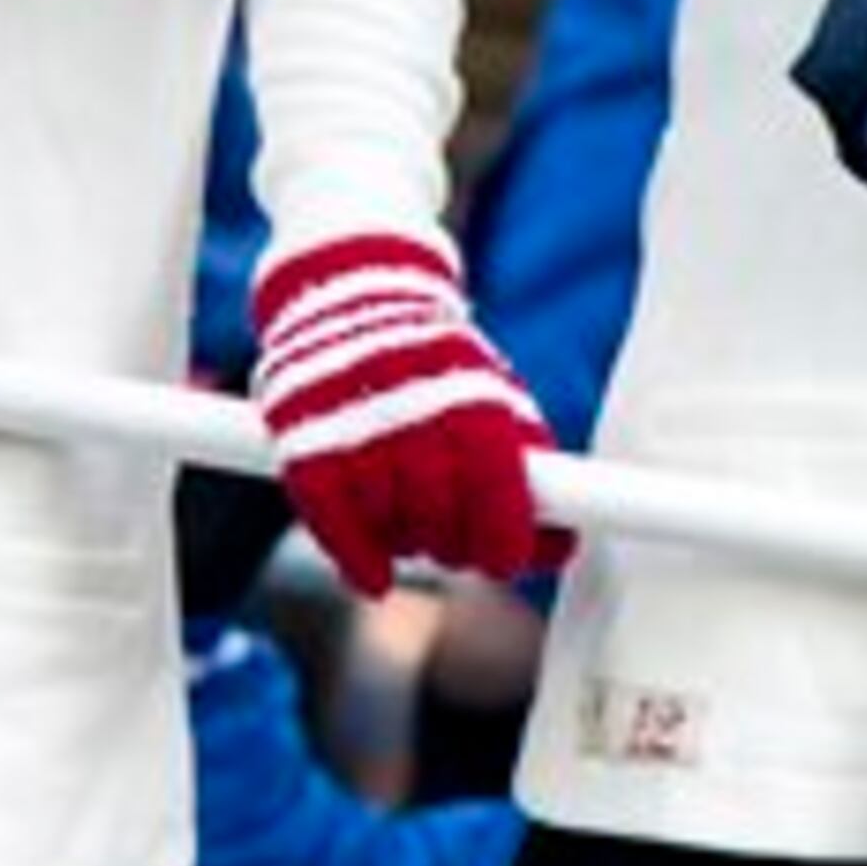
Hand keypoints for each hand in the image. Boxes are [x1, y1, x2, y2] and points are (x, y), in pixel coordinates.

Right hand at [249, 231, 561, 597]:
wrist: (351, 288)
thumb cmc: (437, 363)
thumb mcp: (492, 395)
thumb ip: (531, 471)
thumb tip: (563, 549)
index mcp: (468, 393)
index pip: (494, 483)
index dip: (504, 534)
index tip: (504, 559)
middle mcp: (411, 410)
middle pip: (441, 516)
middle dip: (455, 544)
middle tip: (456, 543)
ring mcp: (353, 427)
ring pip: (390, 524)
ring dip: (407, 542)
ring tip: (412, 523)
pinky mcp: (304, 443)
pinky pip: (334, 523)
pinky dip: (356, 557)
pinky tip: (374, 576)